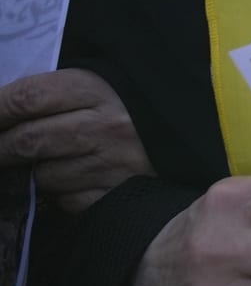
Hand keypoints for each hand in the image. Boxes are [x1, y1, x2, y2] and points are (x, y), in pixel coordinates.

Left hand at [0, 69, 153, 212]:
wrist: (195, 134)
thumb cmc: (134, 108)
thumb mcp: (101, 85)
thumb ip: (55, 96)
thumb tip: (1, 113)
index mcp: (97, 88)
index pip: (27, 98)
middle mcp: (104, 126)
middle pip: (26, 140)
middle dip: (1, 148)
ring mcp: (110, 165)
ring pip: (41, 176)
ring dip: (34, 173)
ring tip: (49, 161)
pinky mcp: (115, 196)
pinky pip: (65, 200)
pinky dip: (61, 193)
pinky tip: (75, 179)